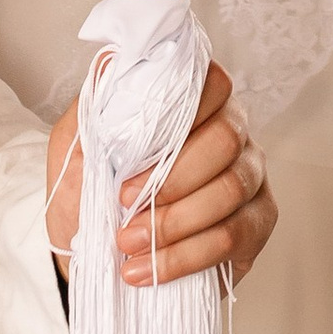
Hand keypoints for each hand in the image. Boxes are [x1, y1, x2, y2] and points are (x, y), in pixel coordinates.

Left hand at [44, 64, 276, 289]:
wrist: (91, 251)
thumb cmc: (89, 189)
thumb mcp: (76, 147)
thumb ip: (95, 108)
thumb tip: (112, 62)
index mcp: (196, 102)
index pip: (212, 84)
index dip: (179, 116)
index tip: (129, 160)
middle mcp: (234, 131)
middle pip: (226, 138)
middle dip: (171, 179)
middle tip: (122, 206)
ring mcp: (251, 176)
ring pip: (231, 188)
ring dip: (174, 222)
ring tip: (127, 243)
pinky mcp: (256, 223)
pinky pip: (234, 235)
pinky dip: (185, 256)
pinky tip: (147, 271)